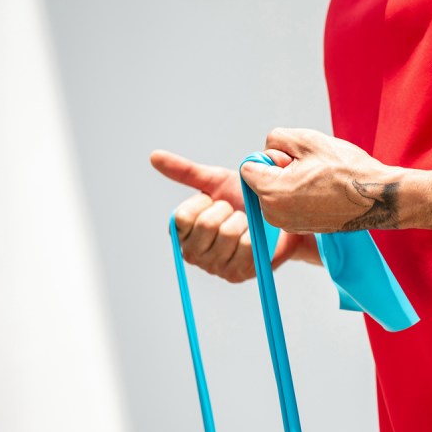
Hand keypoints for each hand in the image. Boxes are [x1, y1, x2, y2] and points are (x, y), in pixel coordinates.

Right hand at [151, 149, 316, 281]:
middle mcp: (192, 253)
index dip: (203, 202)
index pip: (181, 216)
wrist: (277, 217)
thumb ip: (185, 172)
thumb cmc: (243, 200)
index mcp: (181, 232)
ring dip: (243, 220)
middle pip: (206, 225)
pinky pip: (247, 246)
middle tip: (234, 211)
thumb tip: (154, 156)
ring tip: (245, 222)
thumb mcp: (216, 182)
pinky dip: (255, 234)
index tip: (215, 200)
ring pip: (228, 234)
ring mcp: (214, 267)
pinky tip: (255, 235)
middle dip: (226, 209)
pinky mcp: (237, 274)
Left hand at [239, 128, 404, 233]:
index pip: (249, 166)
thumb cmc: (346, 168)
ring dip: (289, 183)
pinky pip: (287, 204)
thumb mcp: (307, 139)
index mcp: (271, 192)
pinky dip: (299, 196)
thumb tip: (265, 155)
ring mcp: (286, 224)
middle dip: (279, 171)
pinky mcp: (299, 227)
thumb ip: (275, 139)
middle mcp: (273, 214)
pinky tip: (323, 192)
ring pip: (274, 192)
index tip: (295, 159)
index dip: (271, 156)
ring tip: (319, 181)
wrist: (377, 197)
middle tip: (311, 169)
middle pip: (260, 181)